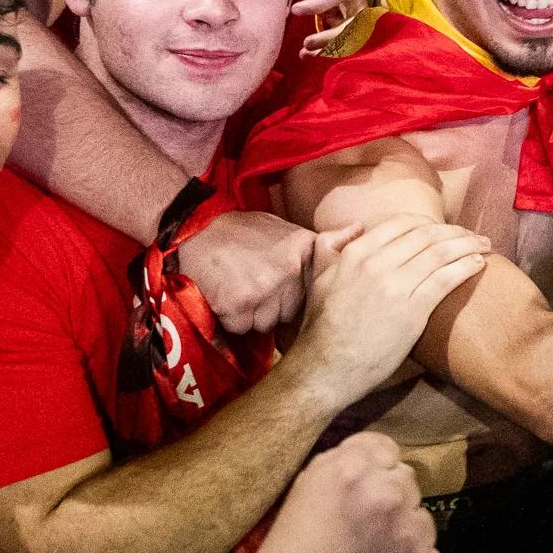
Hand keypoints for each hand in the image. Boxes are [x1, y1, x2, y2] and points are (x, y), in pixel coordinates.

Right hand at [173, 209, 313, 333]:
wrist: (196, 225)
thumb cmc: (239, 230)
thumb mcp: (283, 229)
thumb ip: (314, 245)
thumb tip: (355, 234)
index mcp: (305, 249)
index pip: (312, 292)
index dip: (292, 294)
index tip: (277, 287)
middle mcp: (290, 269)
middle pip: (289, 311)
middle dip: (272, 306)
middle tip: (251, 286)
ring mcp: (265, 288)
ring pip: (266, 323)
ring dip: (251, 315)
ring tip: (237, 290)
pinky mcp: (239, 304)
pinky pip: (241, 327)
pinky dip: (229, 319)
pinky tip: (223, 296)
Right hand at [247, 431, 440, 552]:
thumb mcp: (304, 488)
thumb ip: (344, 464)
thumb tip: (379, 459)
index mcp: (353, 468)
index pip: (387, 450)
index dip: (372, 472)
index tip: (358, 493)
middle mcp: (389, 494)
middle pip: (407, 483)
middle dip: (388, 500)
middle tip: (361, 530)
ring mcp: (412, 535)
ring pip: (422, 521)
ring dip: (404, 534)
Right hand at [290, 215, 491, 402]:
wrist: (326, 368)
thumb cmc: (323, 327)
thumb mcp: (318, 277)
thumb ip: (331, 246)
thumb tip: (356, 226)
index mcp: (356, 253)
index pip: (402, 223)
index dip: (428, 223)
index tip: (443, 229)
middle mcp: (376, 263)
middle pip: (426, 235)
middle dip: (455, 231)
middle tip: (473, 235)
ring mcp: (395, 286)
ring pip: (440, 253)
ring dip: (468, 244)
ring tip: (485, 245)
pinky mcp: (412, 311)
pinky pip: (445, 279)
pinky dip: (465, 267)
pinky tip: (478, 264)